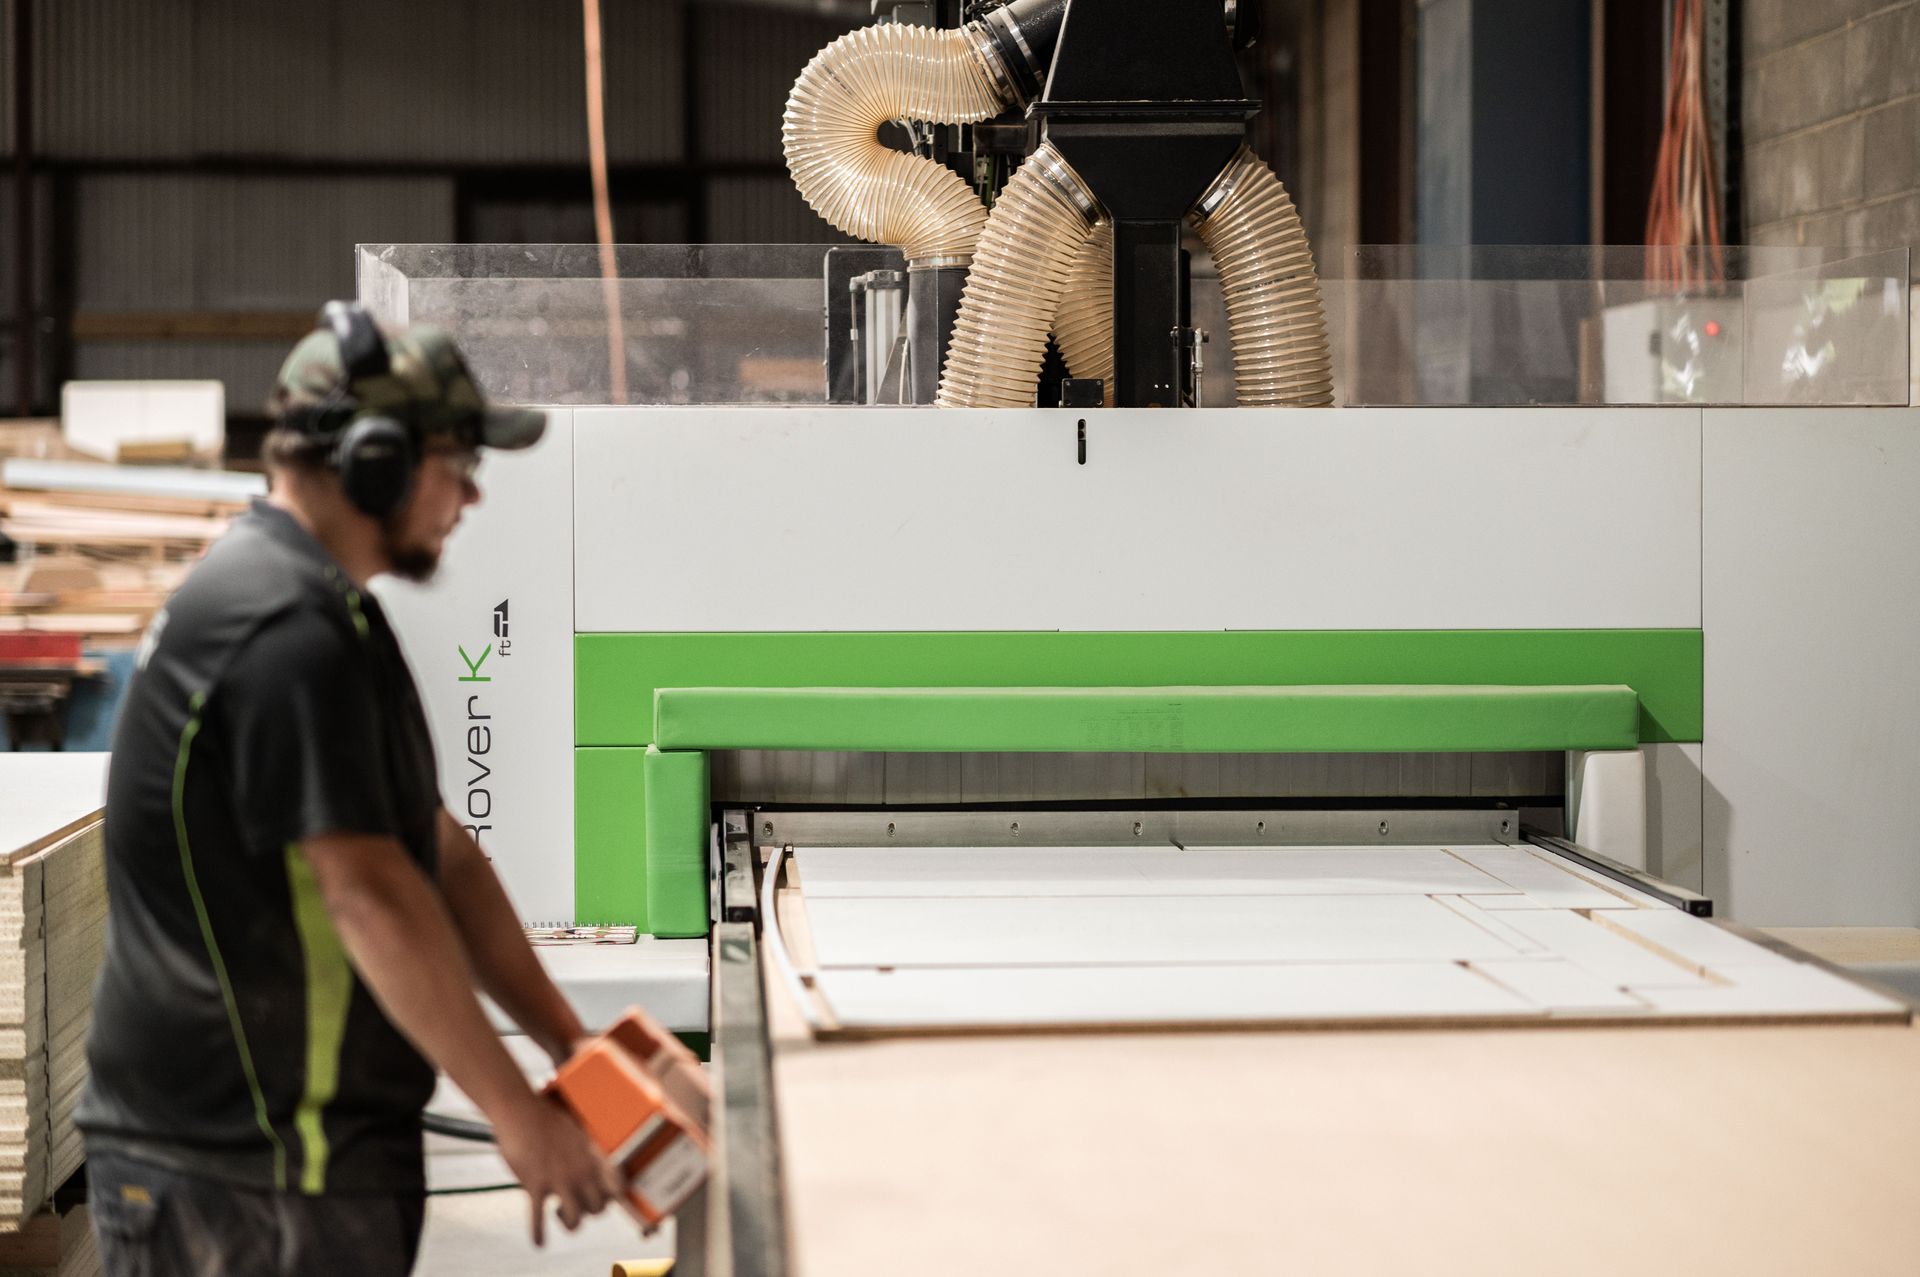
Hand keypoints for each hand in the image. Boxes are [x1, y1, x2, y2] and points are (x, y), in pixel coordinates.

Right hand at [491, 1093, 627, 1246]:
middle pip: (598, 1209)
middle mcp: (580, 1171)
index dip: (614, 1197)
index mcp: (593, 1157)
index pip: (617, 1187)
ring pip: (575, 1221)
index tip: (607, 1198)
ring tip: (559, 1212)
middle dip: (589, 1210)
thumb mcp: (577, 1129)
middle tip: (577, 1201)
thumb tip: (593, 1160)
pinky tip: (539, 1242)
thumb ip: (586, 1149)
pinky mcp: (535, 1186)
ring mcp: (559, 1180)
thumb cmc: (546, 1117)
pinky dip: (539, 1234)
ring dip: (568, 1221)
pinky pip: (538, 1220)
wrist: (520, 1110)